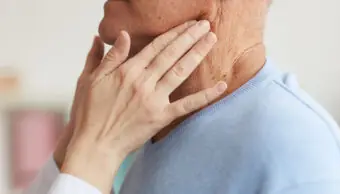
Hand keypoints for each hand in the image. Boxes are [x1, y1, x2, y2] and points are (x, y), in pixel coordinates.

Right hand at [61, 20, 226, 192]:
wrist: (94, 145)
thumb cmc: (89, 113)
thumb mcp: (89, 79)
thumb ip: (107, 56)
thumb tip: (120, 35)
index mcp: (127, 71)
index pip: (156, 46)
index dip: (174, 33)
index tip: (187, 24)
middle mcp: (143, 82)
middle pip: (171, 54)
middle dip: (190, 37)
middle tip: (205, 25)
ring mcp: (154, 99)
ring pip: (180, 71)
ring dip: (197, 54)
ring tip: (211, 39)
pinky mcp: (161, 117)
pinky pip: (187, 105)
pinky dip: (205, 96)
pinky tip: (221, 86)